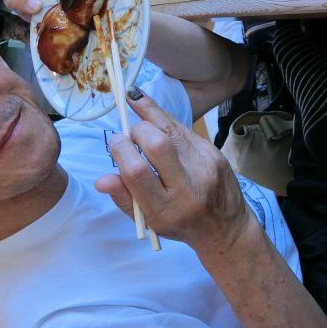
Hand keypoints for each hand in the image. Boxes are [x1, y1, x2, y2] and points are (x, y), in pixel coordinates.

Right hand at [94, 88, 251, 251]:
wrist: (226, 227)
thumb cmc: (179, 224)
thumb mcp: (148, 220)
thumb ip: (123, 198)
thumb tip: (100, 180)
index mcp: (166, 209)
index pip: (137, 171)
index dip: (121, 150)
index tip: (114, 141)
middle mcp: (188, 188)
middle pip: (157, 144)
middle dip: (137, 130)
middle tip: (130, 133)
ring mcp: (205, 167)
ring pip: (172, 129)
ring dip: (150, 115)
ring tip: (134, 100)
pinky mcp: (215, 153)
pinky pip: (184, 129)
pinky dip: (166, 123)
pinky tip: (156, 120)